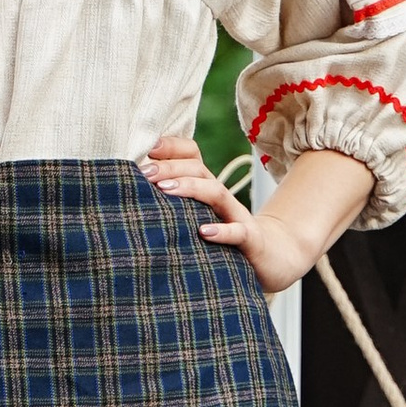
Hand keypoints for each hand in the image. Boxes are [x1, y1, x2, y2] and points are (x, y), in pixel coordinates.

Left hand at [140, 137, 371, 295]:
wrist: (273, 259)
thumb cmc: (225, 239)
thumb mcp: (198, 218)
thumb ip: (172, 206)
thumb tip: (132, 196)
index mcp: (206, 188)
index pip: (192, 155)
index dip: (171, 147)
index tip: (146, 150)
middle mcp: (221, 197)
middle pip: (198, 170)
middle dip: (170, 167)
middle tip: (145, 172)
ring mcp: (237, 217)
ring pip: (216, 193)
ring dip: (190, 188)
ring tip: (165, 190)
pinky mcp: (251, 240)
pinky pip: (238, 232)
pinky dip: (222, 231)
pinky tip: (204, 233)